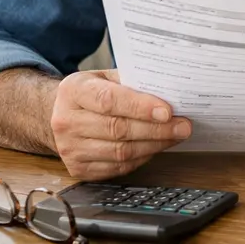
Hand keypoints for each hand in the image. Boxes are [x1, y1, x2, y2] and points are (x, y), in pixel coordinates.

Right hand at [50, 70, 190, 180]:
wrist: (61, 114)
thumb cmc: (93, 92)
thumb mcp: (106, 77)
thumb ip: (133, 81)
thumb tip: (171, 91)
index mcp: (73, 91)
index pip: (109, 100)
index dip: (140, 107)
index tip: (168, 111)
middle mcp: (66, 121)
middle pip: (118, 129)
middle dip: (157, 129)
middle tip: (184, 126)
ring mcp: (69, 148)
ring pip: (121, 152)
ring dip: (154, 145)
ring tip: (176, 136)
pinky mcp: (78, 169)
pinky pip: (118, 167)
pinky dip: (142, 157)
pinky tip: (156, 147)